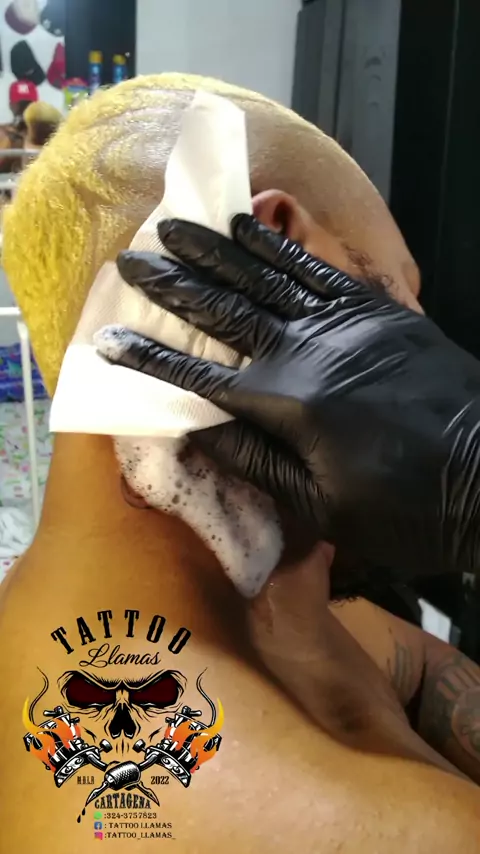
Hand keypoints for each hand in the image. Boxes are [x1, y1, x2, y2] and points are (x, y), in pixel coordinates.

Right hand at [95, 215, 479, 577]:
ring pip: (266, 275)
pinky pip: (317, 268)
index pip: (199, 377)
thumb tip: (199, 428)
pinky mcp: (375, 309)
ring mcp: (342, 321)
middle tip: (134, 256)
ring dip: (218, 249)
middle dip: (174, 283)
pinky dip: (280, 246)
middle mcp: (305, 350)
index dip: (150, 360)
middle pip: (226, 309)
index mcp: (286, 404)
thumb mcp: (321, 506)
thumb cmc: (406, 508)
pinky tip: (255, 224)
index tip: (108, 341)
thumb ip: (255, 460)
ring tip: (179, 225)